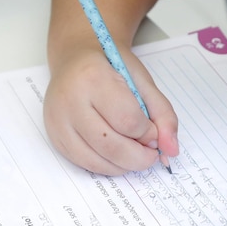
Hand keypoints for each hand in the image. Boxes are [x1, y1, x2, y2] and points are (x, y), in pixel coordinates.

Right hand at [44, 47, 178, 175]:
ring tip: (135, 153)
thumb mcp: (142, 82)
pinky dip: (107, 166)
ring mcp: (58, 121)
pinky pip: (84, 164)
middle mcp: (70, 100)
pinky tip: (118, 156)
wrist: (75, 59)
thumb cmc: (110, 67)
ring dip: (124, 165)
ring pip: (97, 160)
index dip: (148, 133)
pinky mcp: (54, 137)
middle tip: (151, 153)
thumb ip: (163, 114)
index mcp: (93, 77)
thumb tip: (171, 150)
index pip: (127, 120)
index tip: (153, 130)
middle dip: (139, 157)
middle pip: (111, 146)